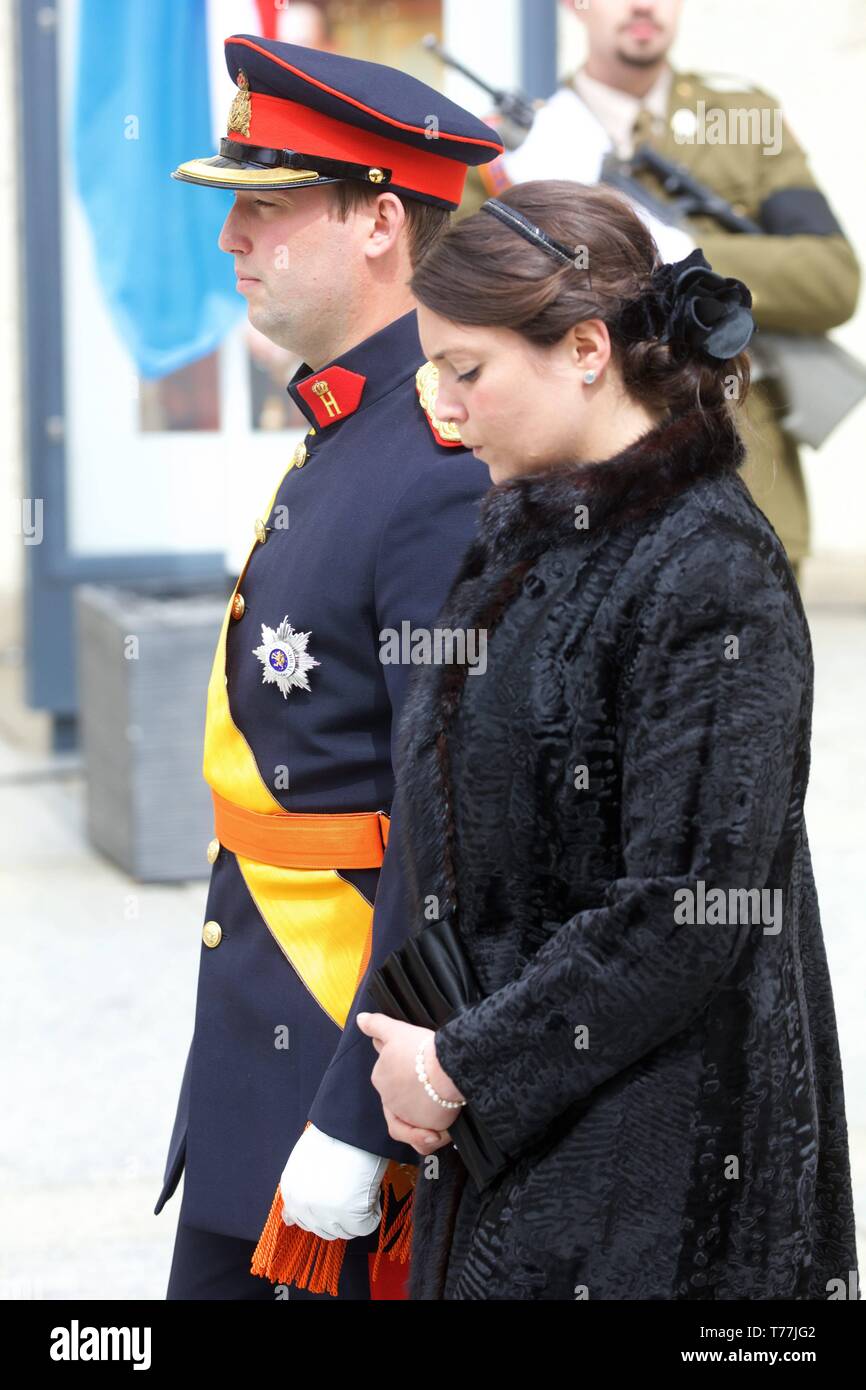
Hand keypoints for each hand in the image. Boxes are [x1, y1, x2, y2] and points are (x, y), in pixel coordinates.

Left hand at [279, 1124, 388, 1240]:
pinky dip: (373, 1211)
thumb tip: (287, 1221)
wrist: (352, 1126)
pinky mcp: (351, 1215)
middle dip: (339, 1216)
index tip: (335, 1197)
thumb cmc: (333, 1136)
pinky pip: (366, 1226)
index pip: (303, 1221)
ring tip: (360, 1187)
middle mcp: (304, 1207)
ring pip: (345, 1232)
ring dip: (356, 1215)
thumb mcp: (303, 1163)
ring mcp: (326, 1213)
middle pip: (325, 1230)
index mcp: (291, 1193)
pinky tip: (370, 1190)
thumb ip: (297, 1193)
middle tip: (351, 1190)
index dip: (323, 1210)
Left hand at [356, 1013, 465, 1142]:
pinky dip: (429, 1139)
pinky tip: (437, 1132)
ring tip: (439, 1108)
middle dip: (417, 1097)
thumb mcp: (397, 1031)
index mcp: (380, 1078)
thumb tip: (360, 1019)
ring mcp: (406, 1118)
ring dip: (425, 1120)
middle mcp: (389, 1101)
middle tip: (435, 1086)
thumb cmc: (421, 1049)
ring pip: (413, 1123)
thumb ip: (378, 1025)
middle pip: (402, 1103)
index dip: (407, 1075)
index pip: (390, 1080)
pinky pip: (423, 1142)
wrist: (446, 1068)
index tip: (422, 1069)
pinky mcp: (424, 1132)